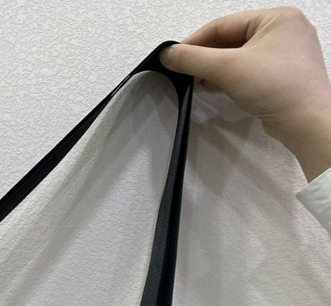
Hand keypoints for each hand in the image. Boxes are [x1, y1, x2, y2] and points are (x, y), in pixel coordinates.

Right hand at [159, 5, 330, 181]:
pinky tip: (215, 87)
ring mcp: (284, 54)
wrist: (304, 120)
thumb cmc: (278, 87)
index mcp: (277, 17)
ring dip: (215, 69)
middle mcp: (284, 31)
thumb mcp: (228, 68)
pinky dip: (229, 78)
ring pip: (239, 56)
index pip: (224, 25)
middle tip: (184, 72)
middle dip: (205, 57)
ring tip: (197, 82)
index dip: (195, 41)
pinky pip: (249, 70)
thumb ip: (194, 59)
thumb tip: (168, 54)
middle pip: (231, 40)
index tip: (175, 56)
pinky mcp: (282, 76)